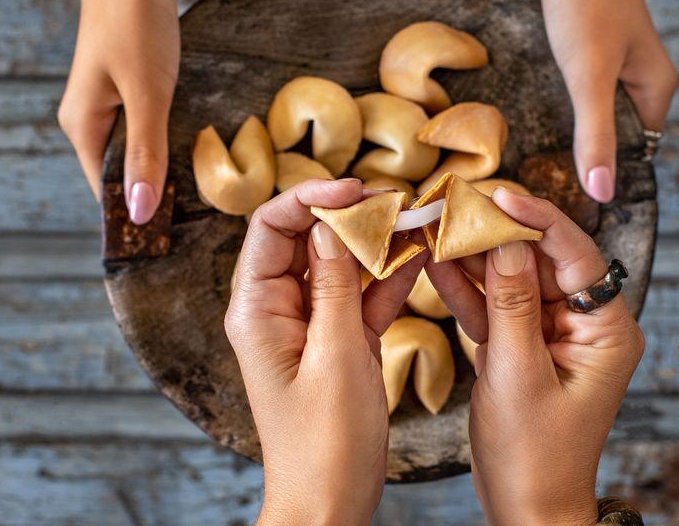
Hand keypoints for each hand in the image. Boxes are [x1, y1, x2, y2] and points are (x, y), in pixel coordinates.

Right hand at [57, 0, 180, 222]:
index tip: (167, 246)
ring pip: (137, 147)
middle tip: (196, 224)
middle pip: (120, 172)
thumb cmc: (136, 23)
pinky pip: (148, 122)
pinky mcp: (132, 79)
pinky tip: (193, 150)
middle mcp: (91, 116)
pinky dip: (167, 138)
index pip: (104, 190)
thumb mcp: (146, 94)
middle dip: (152, 195)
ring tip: (200, 196)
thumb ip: (144, 154)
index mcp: (83, 126)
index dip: (134, 216)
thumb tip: (140, 212)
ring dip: (163, 167)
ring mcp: (111, 98)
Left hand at [225, 179, 425, 523]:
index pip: (272, 228)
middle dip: (351, 214)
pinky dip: (389, 277)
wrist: (329, 505)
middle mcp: (278, 310)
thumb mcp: (336, 356)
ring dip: (376, 242)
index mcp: (257, 310)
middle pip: (307, 238)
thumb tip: (331, 223)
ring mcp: (310, 326)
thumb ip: (335, 285)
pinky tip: (420, 255)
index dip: (311, 196)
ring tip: (417, 219)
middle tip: (398, 200)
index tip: (357, 185)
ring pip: (340, 264)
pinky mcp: (340, 342)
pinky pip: (361, 296)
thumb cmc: (324, 443)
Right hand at [426, 189, 644, 524]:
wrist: (526, 509)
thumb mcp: (518, 374)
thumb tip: (505, 239)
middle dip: (496, 232)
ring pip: (512, 280)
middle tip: (454, 203)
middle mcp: (585, 325)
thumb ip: (510, 303)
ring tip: (436, 223)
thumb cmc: (534, 454)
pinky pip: (495, 308)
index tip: (498, 194)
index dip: (537, 220)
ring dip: (475, 256)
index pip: (575, 255)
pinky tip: (436, 262)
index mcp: (607, 330)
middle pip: (540, 261)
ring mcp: (551, 335)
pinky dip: (467, 290)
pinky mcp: (522, 348)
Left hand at [529, 0, 677, 202]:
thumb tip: (602, 192)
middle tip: (546, 188)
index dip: (611, 179)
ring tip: (536, 161)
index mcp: (653, 89)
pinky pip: (573, 86)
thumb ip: (597, 135)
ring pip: (592, 109)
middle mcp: (638, 77)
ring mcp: (612, 60)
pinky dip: (557, 101)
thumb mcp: (590, 76)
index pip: (639, 153)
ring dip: (569, 130)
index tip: (577, 207)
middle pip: (616, 134)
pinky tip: (534, 115)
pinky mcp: (584, 44)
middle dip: (586, 158)